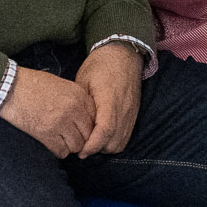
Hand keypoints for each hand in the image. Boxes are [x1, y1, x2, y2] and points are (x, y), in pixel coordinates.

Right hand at [0, 67, 95, 159]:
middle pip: (89, 134)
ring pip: (77, 146)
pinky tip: (53, 143)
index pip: (96, 119)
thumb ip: (77, 100)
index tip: (81, 128)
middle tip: (72, 137)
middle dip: (82, 138)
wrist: (10, 87)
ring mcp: (60, 122)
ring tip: (62, 140)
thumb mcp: (62, 85)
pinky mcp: (46, 134)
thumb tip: (86, 118)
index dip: (89, 126)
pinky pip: (61, 151)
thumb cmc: (33, 84)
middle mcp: (73, 109)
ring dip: (70, 146)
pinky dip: (59, 151)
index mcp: (79, 96)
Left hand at [74, 42, 144, 157]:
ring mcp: (130, 113)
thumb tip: (72, 125)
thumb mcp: (83, 81)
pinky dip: (114, 141)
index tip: (79, 151)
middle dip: (97, 149)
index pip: (104, 131)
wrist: (123, 54)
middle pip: (113, 143)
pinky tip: (102, 136)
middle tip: (82, 146)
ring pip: (120, 143)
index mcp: (109, 101)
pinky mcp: (133, 114)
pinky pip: (125, 136)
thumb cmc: (100, 65)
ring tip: (92, 141)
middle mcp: (123, 110)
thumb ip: (80, 105)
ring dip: (106, 147)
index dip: (91, 146)